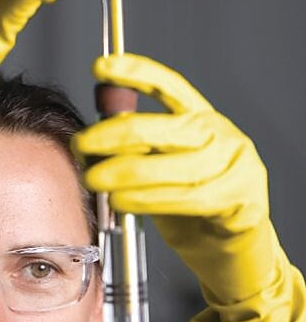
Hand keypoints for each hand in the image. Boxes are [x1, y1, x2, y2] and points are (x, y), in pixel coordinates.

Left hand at [74, 53, 305, 321]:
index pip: (171, 86)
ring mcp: (237, 168)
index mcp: (203, 120)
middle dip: (112, 136)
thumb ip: (137, 145)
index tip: (100, 66)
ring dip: (123, 174)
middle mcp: (223, 137)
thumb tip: (94, 124)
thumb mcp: (160, 168)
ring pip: (170, 165)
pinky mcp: (240, 202)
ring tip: (95, 181)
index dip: (136, 72)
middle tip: (81, 146)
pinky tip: (124, 203)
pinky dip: (149, 200)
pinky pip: (187, 198)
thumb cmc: (190, 210)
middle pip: (160, 128)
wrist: (232, 255)